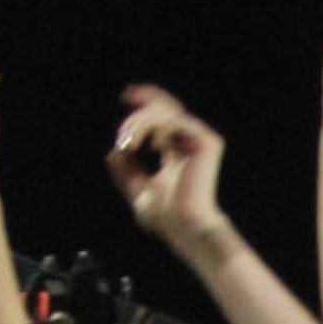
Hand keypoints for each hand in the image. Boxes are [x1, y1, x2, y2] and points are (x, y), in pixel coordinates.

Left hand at [107, 86, 228, 252]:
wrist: (185, 226)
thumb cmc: (165, 217)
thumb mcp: (136, 189)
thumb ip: (126, 170)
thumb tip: (115, 151)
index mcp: (177, 153)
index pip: (163, 117)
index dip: (146, 101)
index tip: (126, 96)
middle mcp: (190, 144)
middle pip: (167, 106)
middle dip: (143, 103)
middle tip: (124, 109)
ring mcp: (200, 142)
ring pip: (166, 112)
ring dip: (140, 123)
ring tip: (128, 143)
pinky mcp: (207, 142)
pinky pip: (176, 120)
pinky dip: (155, 127)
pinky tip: (149, 145)